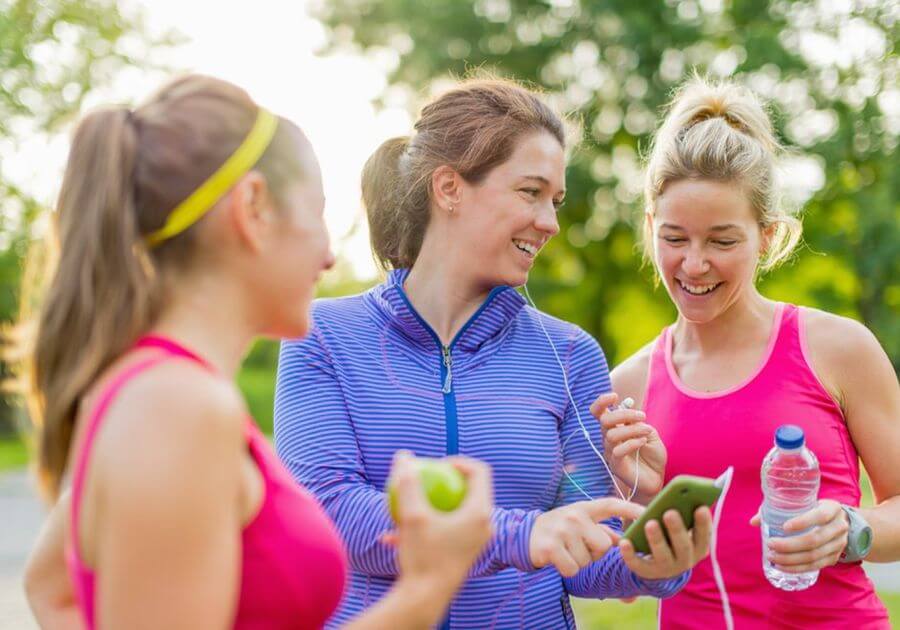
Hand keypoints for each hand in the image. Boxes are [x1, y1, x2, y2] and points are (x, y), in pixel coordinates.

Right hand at [383, 452, 493, 589]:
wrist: (426, 601)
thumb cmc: (422, 558)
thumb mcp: (411, 517)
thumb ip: (408, 484)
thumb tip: (403, 455)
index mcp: (481, 512)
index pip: (479, 471)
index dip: (458, 460)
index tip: (434, 463)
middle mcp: (484, 525)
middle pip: (468, 489)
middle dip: (442, 481)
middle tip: (422, 478)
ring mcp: (475, 540)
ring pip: (452, 511)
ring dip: (428, 506)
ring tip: (404, 504)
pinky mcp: (463, 552)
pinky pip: (445, 530)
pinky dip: (424, 527)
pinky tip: (393, 533)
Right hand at [530, 499, 644, 576]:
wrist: (525, 534)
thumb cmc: (560, 531)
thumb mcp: (579, 525)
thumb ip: (602, 532)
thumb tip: (623, 542)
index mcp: (584, 508)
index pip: (611, 505)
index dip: (631, 509)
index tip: (649, 513)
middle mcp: (574, 516)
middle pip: (603, 545)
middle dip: (594, 553)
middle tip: (579, 547)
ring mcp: (561, 530)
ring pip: (587, 561)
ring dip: (579, 562)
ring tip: (566, 551)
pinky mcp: (550, 547)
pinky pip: (572, 569)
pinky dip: (567, 570)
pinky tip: (558, 559)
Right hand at [592, 392, 665, 499]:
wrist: (657, 478)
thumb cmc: (652, 455)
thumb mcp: (649, 432)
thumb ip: (637, 421)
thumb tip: (628, 403)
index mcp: (615, 428)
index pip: (598, 412)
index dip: (601, 402)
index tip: (615, 396)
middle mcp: (609, 439)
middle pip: (604, 420)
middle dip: (624, 414)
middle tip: (643, 416)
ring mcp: (610, 452)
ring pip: (611, 435)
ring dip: (632, 429)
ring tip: (648, 431)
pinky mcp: (615, 465)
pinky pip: (617, 451)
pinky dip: (632, 442)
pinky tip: (644, 442)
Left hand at [619, 507, 712, 579]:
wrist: (660, 564)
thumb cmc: (672, 535)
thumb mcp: (681, 526)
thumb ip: (683, 513)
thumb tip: (680, 493)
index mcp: (698, 547)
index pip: (704, 536)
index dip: (704, 523)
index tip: (701, 507)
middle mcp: (685, 560)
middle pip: (683, 546)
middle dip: (677, 529)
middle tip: (670, 513)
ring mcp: (667, 568)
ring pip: (662, 555)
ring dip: (657, 539)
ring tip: (650, 523)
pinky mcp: (647, 572)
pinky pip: (638, 564)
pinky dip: (631, 554)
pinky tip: (625, 542)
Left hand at [750, 499, 849, 572]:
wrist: (837, 520)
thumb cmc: (811, 508)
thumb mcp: (801, 503)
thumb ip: (777, 508)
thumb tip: (753, 522)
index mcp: (832, 508)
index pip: (820, 516)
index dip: (802, 522)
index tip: (784, 527)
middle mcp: (839, 526)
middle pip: (815, 540)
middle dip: (790, 545)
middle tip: (771, 544)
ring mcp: (839, 544)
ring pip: (814, 556)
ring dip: (791, 559)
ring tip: (773, 557)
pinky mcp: (835, 557)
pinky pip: (816, 566)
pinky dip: (798, 568)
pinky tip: (782, 566)